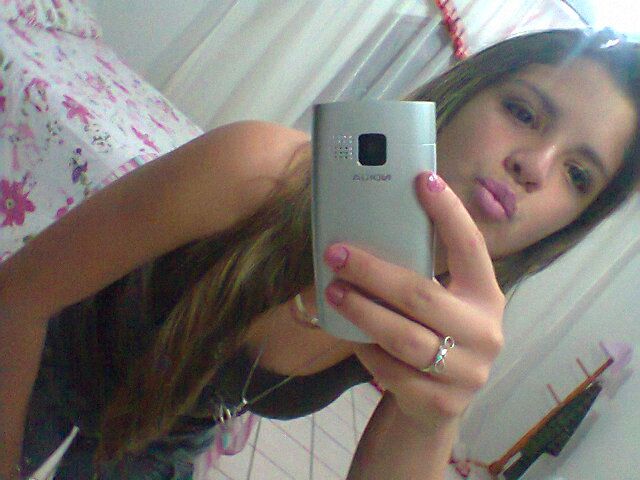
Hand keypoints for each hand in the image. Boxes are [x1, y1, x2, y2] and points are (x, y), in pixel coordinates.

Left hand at [322, 171, 505, 431]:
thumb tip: (368, 232)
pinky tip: (351, 336)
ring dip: (362, 310)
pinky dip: (366, 350)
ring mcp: (467, 371)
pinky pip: (391, 370)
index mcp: (486, 296)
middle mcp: (485, 332)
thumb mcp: (440, 305)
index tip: (422, 179)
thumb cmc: (434, 338)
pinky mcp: (441, 402)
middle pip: (422, 295)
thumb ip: (419, 276)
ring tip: (333, 291)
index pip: (471, 247)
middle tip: (337, 253)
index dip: (448, 213)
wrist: (439, 406)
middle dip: (373, 272)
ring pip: (403, 336)